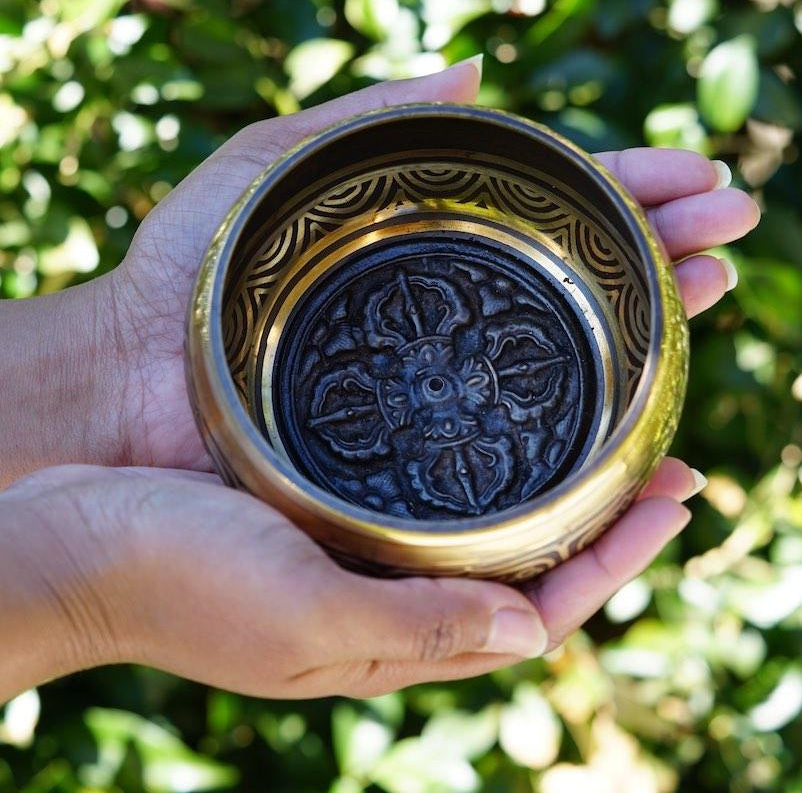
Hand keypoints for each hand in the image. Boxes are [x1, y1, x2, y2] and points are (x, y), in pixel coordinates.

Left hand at [0, 60, 758, 482]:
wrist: (121, 381)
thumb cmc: (182, 274)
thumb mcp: (271, 164)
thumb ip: (369, 113)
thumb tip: (478, 70)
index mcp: (423, 256)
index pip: (545, 217)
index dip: (624, 194)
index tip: (698, 181)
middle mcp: (445, 331)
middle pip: (573, 288)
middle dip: (657, 253)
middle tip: (729, 233)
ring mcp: (438, 405)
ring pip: (568, 374)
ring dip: (650, 336)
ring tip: (713, 296)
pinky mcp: (420, 478)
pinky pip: (527, 476)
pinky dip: (599, 466)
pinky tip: (658, 450)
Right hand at [0, 458, 698, 703]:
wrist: (74, 538)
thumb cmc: (171, 580)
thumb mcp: (299, 618)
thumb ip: (416, 630)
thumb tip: (535, 633)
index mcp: (395, 635)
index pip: (541, 607)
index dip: (618, 555)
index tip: (677, 491)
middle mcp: (390, 594)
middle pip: (525, 560)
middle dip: (604, 513)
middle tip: (668, 450)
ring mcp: (360, 550)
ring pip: (483, 519)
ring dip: (550, 476)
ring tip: (604, 423)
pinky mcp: (326, 507)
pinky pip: (427, 487)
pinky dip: (477, 455)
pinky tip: (490, 411)